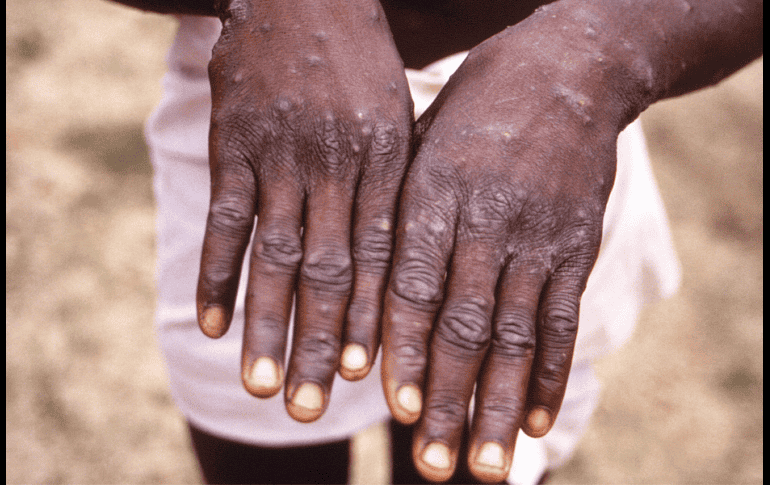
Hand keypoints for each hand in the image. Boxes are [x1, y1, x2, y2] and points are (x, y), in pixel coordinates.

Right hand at [196, 0, 411, 421]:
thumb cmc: (361, 65)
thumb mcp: (398, 118)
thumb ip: (396, 188)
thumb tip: (400, 266)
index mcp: (386, 162)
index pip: (382, 256)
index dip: (376, 319)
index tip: (371, 378)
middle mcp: (336, 164)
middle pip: (329, 270)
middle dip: (323, 342)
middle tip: (315, 407)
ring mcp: (281, 154)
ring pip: (275, 255)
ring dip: (266, 325)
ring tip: (264, 385)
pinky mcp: (234, 143)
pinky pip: (225, 218)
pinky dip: (216, 273)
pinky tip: (209, 323)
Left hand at [381, 8, 633, 481]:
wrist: (567, 70)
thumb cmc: (475, 110)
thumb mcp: (423, 142)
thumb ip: (399, 213)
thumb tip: (364, 293)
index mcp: (434, 192)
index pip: (412, 284)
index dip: (402, 348)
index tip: (392, 407)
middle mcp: (486, 220)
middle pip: (463, 324)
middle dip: (446, 399)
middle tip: (431, 465)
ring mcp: (537, 236)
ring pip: (515, 335)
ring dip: (497, 405)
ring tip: (483, 465)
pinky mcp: (576, 246)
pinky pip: (563, 319)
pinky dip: (550, 374)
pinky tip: (535, 420)